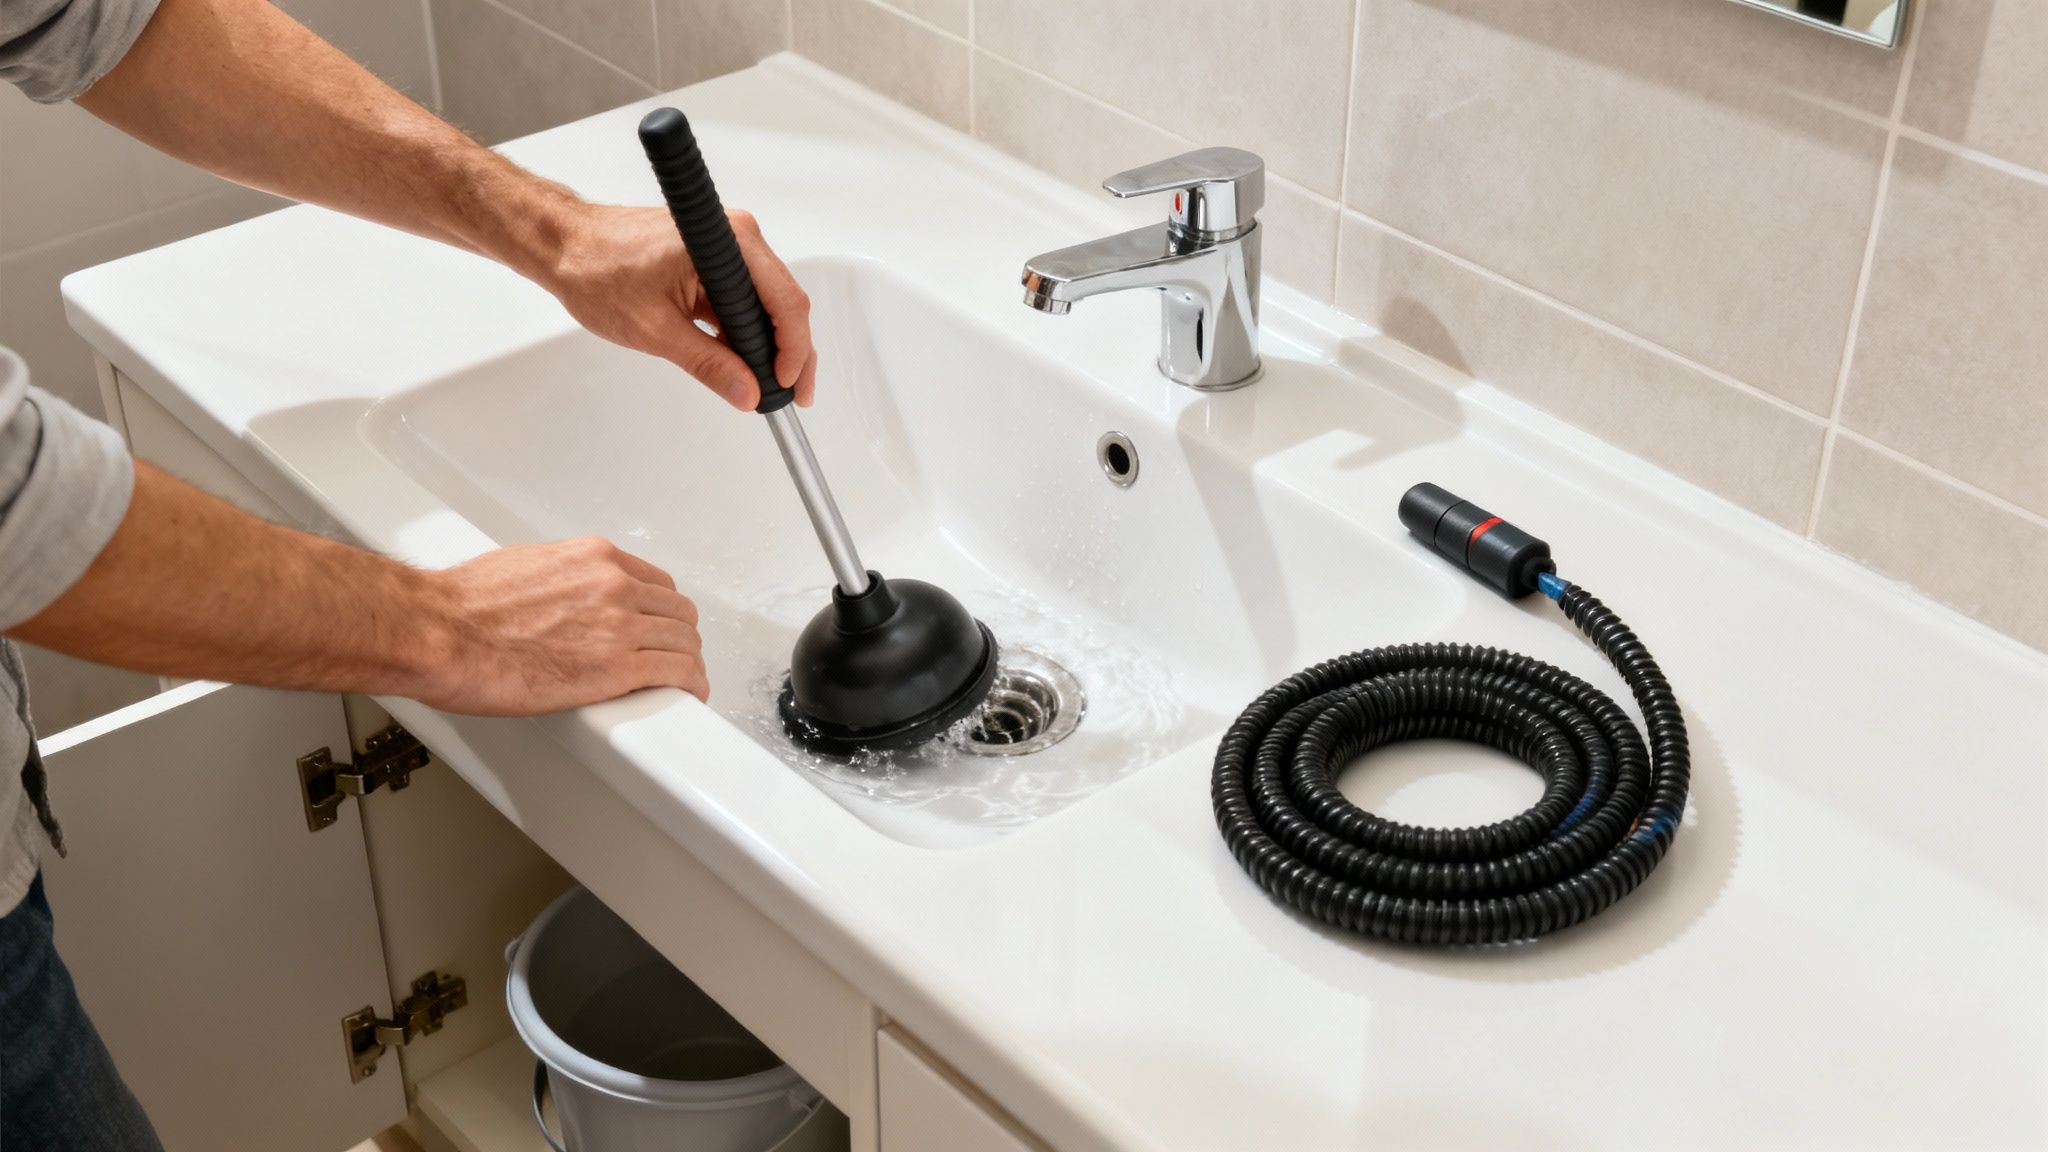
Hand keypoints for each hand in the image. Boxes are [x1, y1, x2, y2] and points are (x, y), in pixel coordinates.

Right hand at [416, 537, 707, 715]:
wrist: (438, 631)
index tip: (660, 626)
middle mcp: (614, 585)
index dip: (662, 610)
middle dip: (678, 636)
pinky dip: (690, 684)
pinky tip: (690, 694)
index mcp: (593, 560)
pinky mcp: (617, 666)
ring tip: (683, 681)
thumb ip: (561, 580)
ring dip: (687, 662)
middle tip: (673, 657)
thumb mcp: (525, 568)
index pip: (655, 583)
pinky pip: (676, 673)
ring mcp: (620, 625)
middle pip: (676, 612)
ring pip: (683, 642)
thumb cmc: (462, 605)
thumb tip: (565, 599)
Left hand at [542, 203, 816, 410]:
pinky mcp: (714, 258)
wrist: (565, 245)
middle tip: (788, 395)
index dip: (793, 350)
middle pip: (784, 303)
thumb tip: (746, 392)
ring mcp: (726, 246)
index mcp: (727, 243)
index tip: (786, 385)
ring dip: (766, 345)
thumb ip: (708, 364)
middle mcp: (736, 237)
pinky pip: (743, 299)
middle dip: (788, 353)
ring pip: (766, 304)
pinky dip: (744, 331)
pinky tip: (740, 360)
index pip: (785, 303)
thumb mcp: (655, 330)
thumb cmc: (596, 269)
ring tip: (762, 385)